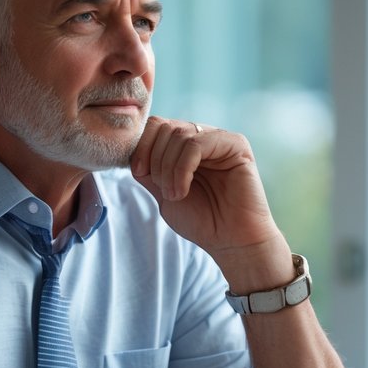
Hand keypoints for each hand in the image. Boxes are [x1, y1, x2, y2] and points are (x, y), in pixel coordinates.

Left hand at [129, 117, 280, 256]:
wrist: (230, 241)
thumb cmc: (201, 221)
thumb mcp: (164, 193)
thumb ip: (149, 170)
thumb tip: (132, 152)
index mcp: (186, 146)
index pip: (156, 126)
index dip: (142, 146)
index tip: (140, 173)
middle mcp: (203, 137)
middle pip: (164, 127)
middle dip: (155, 160)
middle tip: (164, 190)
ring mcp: (220, 139)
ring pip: (179, 134)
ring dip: (169, 169)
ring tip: (176, 195)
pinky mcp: (236, 145)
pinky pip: (197, 144)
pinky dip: (182, 169)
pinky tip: (184, 190)